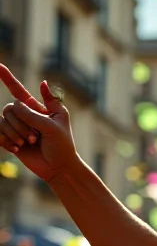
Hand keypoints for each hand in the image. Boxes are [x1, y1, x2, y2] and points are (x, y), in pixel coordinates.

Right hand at [0, 65, 79, 181]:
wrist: (58, 168)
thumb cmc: (62, 145)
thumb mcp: (53, 126)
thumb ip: (35, 111)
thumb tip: (40, 82)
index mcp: (39, 108)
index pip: (18, 90)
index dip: (7, 77)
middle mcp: (26, 114)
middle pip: (10, 108)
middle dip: (21, 124)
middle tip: (35, 138)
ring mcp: (17, 126)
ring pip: (3, 120)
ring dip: (15, 133)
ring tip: (28, 143)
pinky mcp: (10, 138)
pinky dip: (6, 140)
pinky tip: (17, 149)